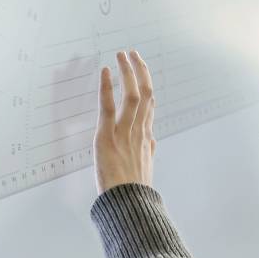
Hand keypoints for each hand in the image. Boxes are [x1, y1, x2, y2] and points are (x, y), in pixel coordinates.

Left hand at [94, 49, 155, 193]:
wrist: (127, 204)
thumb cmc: (134, 192)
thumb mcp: (146, 169)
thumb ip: (149, 152)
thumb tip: (153, 143)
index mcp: (147, 139)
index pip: (150, 105)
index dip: (147, 85)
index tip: (142, 72)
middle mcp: (139, 131)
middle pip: (146, 93)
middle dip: (140, 71)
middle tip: (133, 53)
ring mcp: (125, 132)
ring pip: (133, 94)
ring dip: (128, 71)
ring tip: (122, 54)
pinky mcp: (107, 136)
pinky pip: (109, 106)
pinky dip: (107, 87)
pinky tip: (106, 70)